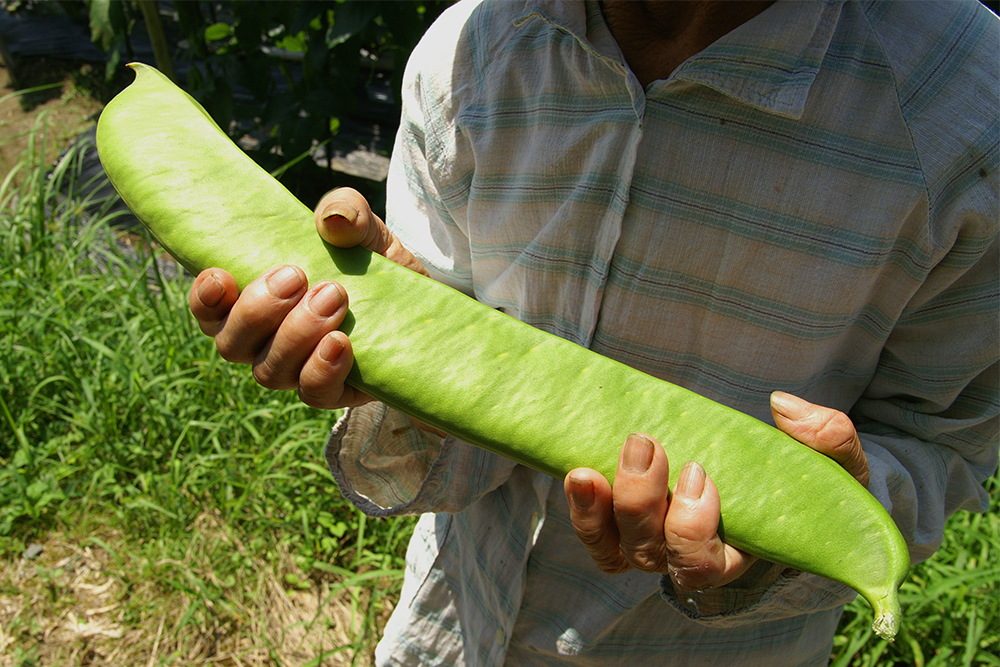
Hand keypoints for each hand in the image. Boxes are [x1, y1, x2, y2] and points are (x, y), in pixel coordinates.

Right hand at [188, 187, 426, 409]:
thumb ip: (346, 210)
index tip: (222, 275)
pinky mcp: (334, 390)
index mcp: (257, 300)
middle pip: (231, 344)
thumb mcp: (365, 229)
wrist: (422, 306)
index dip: (205, 299)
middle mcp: (266, 341)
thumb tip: (333, 218)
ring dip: (295, 333)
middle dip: (257, 309)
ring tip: (333, 296)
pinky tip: (341, 342)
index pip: (210, 310)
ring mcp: (297, 369)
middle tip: (297, 276)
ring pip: (268, 371)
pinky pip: (312, 393)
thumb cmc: (375, 265)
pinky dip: (321, 369)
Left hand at [564, 392, 868, 589]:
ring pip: (616, 551)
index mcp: (742, 551)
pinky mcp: (625, 521)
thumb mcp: (837, 462)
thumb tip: (784, 407)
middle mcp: (691, 555)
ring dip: (599, 512)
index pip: (707, 568)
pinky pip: (597, 535)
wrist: (773, 472)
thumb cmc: (809, 478)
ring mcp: (654, 540)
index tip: (698, 472)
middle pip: (653, 556)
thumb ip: (829, 438)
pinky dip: (583, 511)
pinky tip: (579, 475)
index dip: (692, 529)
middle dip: (641, 503)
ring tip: (589, 469)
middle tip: (648, 445)